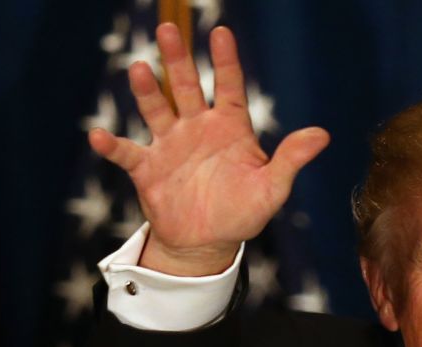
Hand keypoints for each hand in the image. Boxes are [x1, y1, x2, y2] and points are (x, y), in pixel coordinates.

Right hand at [88, 23, 329, 275]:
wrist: (207, 242)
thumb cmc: (243, 212)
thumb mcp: (272, 188)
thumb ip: (291, 159)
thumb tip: (322, 135)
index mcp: (229, 128)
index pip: (228, 86)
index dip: (226, 61)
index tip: (220, 32)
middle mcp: (197, 128)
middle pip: (185, 87)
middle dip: (177, 59)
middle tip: (168, 29)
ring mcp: (170, 146)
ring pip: (156, 110)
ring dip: (147, 91)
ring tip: (139, 68)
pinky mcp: (147, 169)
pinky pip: (126, 152)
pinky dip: (111, 145)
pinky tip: (99, 135)